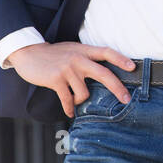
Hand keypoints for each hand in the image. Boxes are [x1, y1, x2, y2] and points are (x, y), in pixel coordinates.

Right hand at [7, 42, 134, 118]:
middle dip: (118, 88)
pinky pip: (68, 99)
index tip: (133, 67)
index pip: (107, 52)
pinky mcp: (56, 80)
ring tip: (74, 98)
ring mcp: (68, 69)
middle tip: (127, 99)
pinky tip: (69, 112)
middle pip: (104, 74)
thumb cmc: (54, 54)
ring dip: (80, 100)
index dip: (121, 59)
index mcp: (84, 50)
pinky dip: (69, 108)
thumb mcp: (72, 50)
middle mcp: (78, 59)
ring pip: (84, 93)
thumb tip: (104, 74)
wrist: (29, 53)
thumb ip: (86, 58)